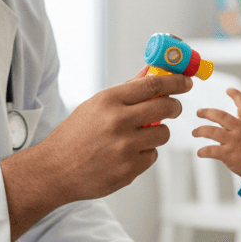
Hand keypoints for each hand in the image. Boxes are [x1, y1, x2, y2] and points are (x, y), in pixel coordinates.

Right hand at [1, 70, 191, 240]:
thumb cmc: (75, 135)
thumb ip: (126, 89)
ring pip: (163, 134)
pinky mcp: (129, 170)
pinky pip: (152, 156)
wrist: (55, 170)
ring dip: (157, 133)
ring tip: (138, 136)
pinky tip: (125, 155)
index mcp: (108, 101)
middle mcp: (118, 122)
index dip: (175, 81)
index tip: (185, 82)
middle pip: (166, 107)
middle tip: (173, 107)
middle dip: (175, 106)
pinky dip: (144, 154)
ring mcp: (124, 147)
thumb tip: (151, 71)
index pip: (152, 85)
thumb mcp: (96, 105)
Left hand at [192, 87, 240, 178]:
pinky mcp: (228, 154)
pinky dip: (203, 151)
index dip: (237, 96)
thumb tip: (236, 115)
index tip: (229, 90)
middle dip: (207, 113)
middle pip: (220, 116)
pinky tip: (200, 152)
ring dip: (200, 131)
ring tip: (195, 132)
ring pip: (211, 131)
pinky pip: (211, 150)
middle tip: (199, 112)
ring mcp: (233, 141)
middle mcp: (240, 130)